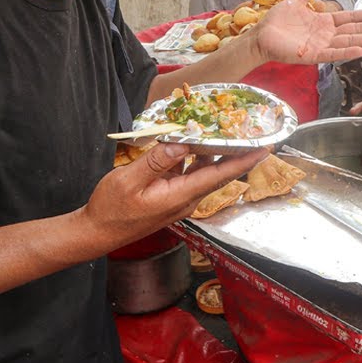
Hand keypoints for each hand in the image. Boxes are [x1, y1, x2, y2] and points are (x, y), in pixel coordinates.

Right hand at [82, 142, 267, 248]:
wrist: (97, 232)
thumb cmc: (111, 209)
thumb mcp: (129, 180)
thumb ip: (157, 161)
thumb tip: (180, 143)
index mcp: (181, 196)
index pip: (220, 175)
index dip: (244, 160)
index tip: (264, 147)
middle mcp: (186, 199)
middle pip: (218, 172)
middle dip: (236, 152)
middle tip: (251, 131)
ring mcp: (179, 198)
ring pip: (204, 171)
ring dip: (215, 152)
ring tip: (226, 130)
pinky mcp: (170, 196)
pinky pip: (190, 173)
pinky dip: (195, 157)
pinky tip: (193, 141)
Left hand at [251, 0, 361, 64]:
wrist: (261, 36)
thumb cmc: (277, 22)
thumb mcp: (295, 1)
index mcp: (324, 22)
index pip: (351, 18)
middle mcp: (326, 34)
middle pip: (355, 30)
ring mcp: (320, 45)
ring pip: (349, 41)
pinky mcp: (311, 55)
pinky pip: (332, 54)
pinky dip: (346, 52)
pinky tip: (361, 50)